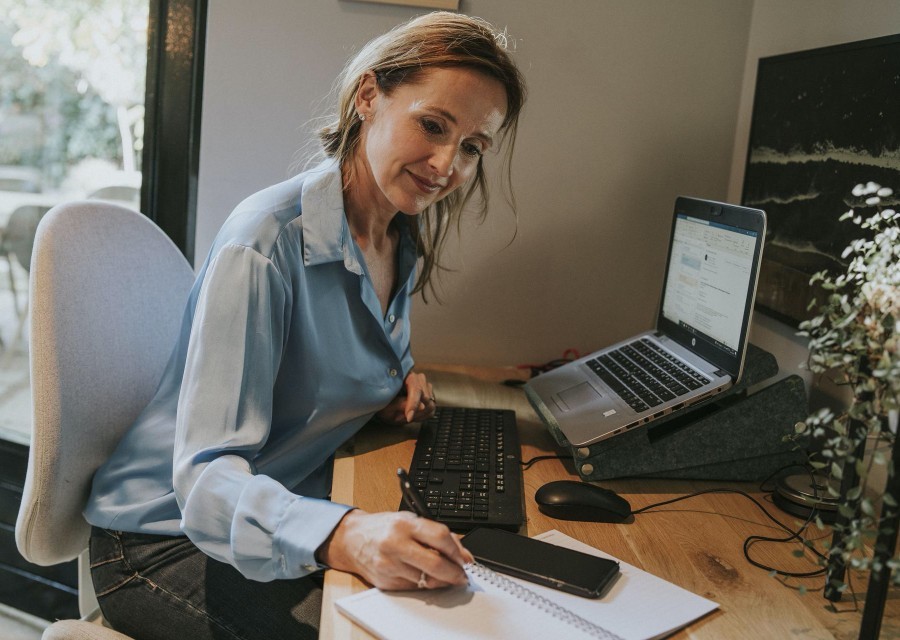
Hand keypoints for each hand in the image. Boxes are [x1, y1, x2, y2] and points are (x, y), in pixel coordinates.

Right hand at [317, 510, 473, 589]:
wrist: (351, 539)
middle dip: (454, 572)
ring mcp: (389, 565)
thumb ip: (436, 534)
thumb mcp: (409, 520)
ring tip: (447, 577)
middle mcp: (395, 544)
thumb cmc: (383, 528)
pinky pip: (414, 588)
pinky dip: (425, 585)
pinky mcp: (385, 581)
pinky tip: (427, 578)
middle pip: (435, 563)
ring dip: (442, 582)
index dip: (457, 550)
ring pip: (426, 580)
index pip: (440, 537)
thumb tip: (462, 553)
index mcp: (404, 524)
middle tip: (461, 575)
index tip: (464, 558)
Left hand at [376, 370, 435, 423]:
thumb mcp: (386, 406)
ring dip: (418, 415)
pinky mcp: (429, 397)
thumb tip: (422, 406)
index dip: (413, 404)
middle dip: (414, 411)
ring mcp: (425, 387)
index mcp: (405, 375)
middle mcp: (418, 378)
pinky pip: (431, 409)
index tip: (408, 417)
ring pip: (430, 404)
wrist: (385, 405)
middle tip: (400, 417)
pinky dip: (422, 416)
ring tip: (404, 416)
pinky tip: (411, 416)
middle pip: (425, 397)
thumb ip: (401, 404)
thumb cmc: (383, 403)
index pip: (416, 388)